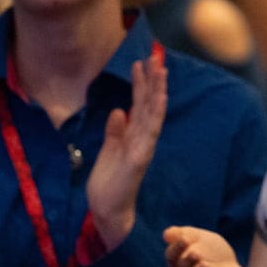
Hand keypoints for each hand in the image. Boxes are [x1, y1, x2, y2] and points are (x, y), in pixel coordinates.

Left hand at [87, 53, 167, 248]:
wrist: (107, 210)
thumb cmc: (108, 184)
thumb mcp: (109, 151)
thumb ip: (115, 131)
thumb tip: (119, 110)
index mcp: (133, 136)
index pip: (140, 105)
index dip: (142, 84)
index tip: (141, 62)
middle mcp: (142, 139)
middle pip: (149, 104)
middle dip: (153, 80)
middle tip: (155, 56)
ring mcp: (143, 147)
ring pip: (153, 114)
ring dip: (156, 92)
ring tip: (159, 70)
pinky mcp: (139, 158)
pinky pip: (148, 133)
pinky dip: (152, 116)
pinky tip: (153, 100)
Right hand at [163, 225, 248, 266]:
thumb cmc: (213, 253)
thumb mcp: (203, 239)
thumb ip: (186, 234)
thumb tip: (166, 234)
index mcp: (179, 262)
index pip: (172, 257)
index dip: (177, 248)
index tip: (185, 239)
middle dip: (187, 262)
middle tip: (195, 253)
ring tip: (205, 266)